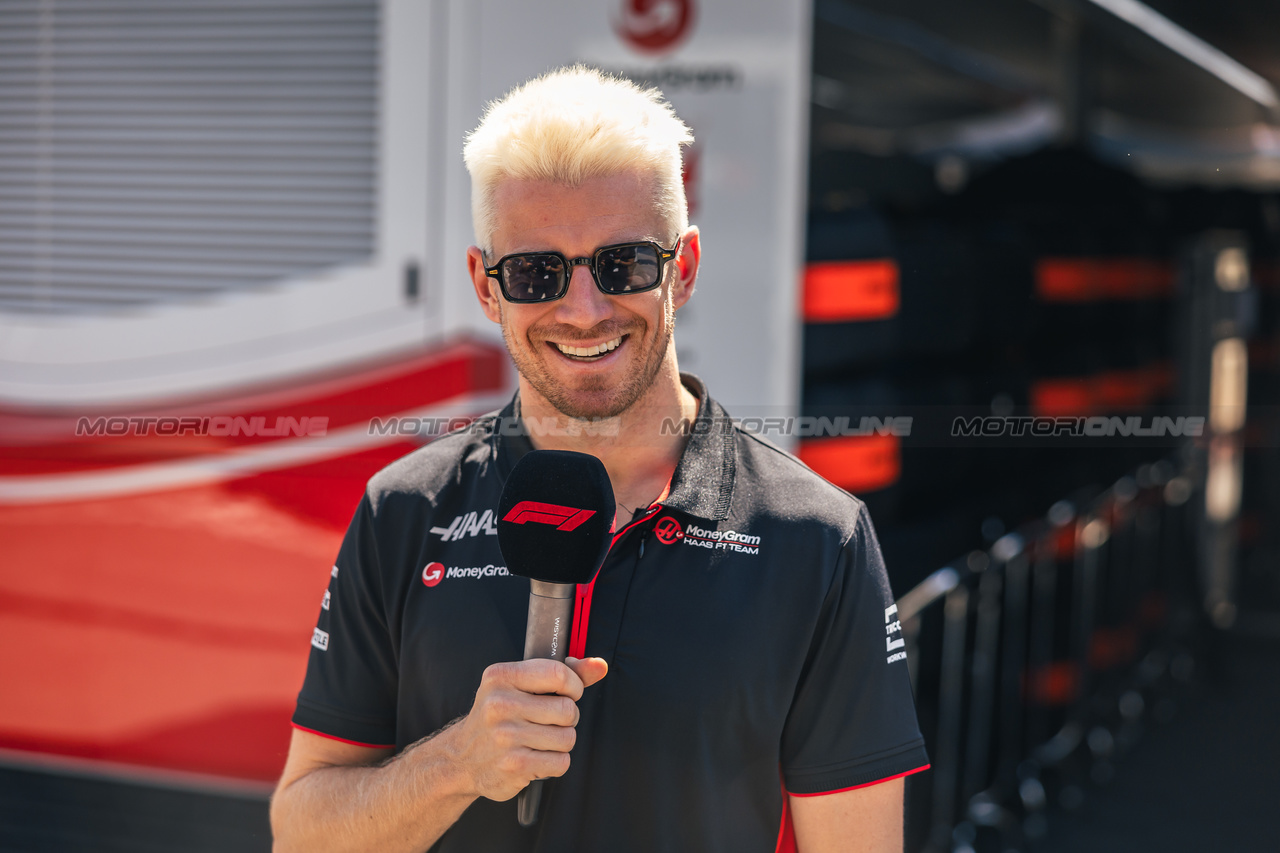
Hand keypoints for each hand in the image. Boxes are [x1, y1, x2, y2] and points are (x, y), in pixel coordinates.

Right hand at [447, 656, 606, 802]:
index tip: (569, 693)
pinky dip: (555, 762)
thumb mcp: (520, 685)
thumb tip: (599, 665)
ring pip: (567, 737)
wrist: (460, 758)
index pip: (557, 674)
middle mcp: (500, 704)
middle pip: (567, 709)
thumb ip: (562, 673)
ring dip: (561, 741)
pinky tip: (536, 757)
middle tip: (549, 721)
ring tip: (540, 740)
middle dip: (568, 718)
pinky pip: (561, 762)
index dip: (574, 686)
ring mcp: (506, 736)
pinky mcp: (514, 765)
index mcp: (501, 676)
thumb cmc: (498, 717)